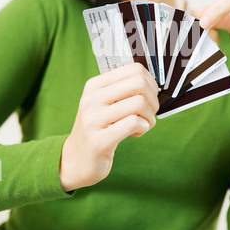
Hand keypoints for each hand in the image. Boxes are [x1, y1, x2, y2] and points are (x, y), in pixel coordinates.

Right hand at [59, 63, 158, 191]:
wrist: (76, 159)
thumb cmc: (99, 128)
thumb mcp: (105, 103)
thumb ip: (124, 90)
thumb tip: (152, 82)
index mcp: (95, 85)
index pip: (134, 69)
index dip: (150, 83)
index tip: (149, 96)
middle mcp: (92, 99)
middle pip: (139, 83)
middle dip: (153, 99)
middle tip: (148, 112)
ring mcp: (93, 119)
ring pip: (139, 103)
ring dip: (149, 117)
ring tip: (142, 125)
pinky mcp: (99, 141)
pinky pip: (133, 123)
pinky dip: (143, 128)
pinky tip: (136, 133)